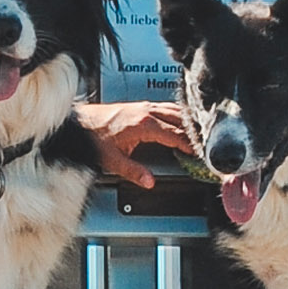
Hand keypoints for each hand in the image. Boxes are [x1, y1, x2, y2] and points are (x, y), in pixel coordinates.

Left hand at [82, 102, 199, 190]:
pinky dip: (177, 115)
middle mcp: (146, 112)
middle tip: (207, 143)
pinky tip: (181, 121)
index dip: (190, 144)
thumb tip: (149, 181)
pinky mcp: (140, 106)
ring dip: (187, 121)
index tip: (200, 152)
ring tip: (200, 133)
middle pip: (179, 119)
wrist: (80, 122)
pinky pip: (166, 108)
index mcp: (144, 124)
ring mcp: (143, 107)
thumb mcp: (113, 160)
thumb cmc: (93, 137)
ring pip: (174, 110)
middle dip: (194, 131)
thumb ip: (133, 171)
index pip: (175, 134)